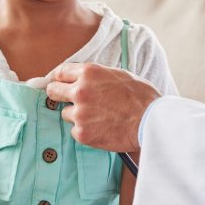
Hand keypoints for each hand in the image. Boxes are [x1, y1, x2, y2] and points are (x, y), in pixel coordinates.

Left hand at [46, 63, 160, 151]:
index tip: (58, 83)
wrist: (150, 121)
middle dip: (58, 95)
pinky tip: (101, 128)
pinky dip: (85, 130)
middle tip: (67, 100)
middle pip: (53, 91)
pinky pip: (75, 131)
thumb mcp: (119, 74)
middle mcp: (80, 90)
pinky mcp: (82, 133)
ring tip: (98, 117)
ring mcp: (80, 113)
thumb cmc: (140, 96)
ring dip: (77, 115)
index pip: (60, 72)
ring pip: (66, 113)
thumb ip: (97, 76)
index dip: (59, 78)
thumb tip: (82, 78)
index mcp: (90, 72)